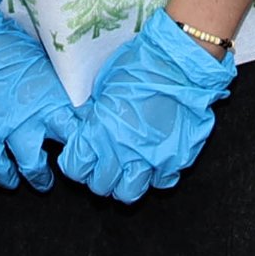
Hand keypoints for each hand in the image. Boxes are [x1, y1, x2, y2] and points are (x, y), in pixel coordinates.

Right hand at [0, 0, 74, 190]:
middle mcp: (35, 115)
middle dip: (71, 162)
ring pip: (32, 165)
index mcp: (52, 93)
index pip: (80, 123)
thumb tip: (61, 87)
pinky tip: (8, 180)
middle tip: (74, 168)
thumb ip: (49, 79)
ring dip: (39, 176)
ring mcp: (8, 128)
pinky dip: (2, 176)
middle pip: (63, 149)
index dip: (87, 134)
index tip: (92, 141)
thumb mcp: (37, 56)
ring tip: (42, 181)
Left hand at [58, 10, 234, 201]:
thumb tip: (88, 125)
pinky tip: (153, 162)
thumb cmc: (139, 65)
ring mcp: (151, 159)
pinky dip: (156, 175)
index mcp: (99, 132)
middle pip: (100, 185)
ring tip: (126, 171)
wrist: (179, 63)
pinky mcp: (176, 159)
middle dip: (98, 176)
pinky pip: (162, 181)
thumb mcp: (103, 86)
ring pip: (129, 193)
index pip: (75, 168)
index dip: (75, 163)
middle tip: (102, 164)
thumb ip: (93, 114)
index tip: (79, 156)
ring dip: (124, 184)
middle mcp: (122, 152)